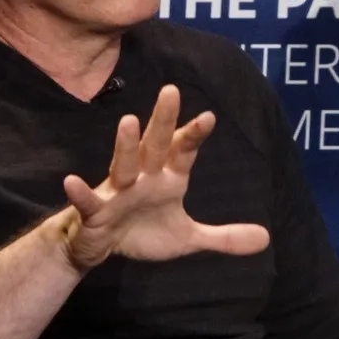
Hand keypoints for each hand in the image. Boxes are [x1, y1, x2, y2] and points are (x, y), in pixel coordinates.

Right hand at [56, 84, 269, 270]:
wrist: (100, 247)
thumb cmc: (143, 232)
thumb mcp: (188, 238)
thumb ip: (224, 237)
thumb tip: (266, 239)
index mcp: (167, 179)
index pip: (183, 152)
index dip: (194, 135)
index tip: (209, 117)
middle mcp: (142, 177)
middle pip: (154, 145)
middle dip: (162, 121)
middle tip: (171, 91)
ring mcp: (117, 192)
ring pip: (121, 165)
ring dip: (125, 145)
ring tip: (129, 121)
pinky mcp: (95, 211)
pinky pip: (88, 201)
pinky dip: (80, 193)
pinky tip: (71, 182)